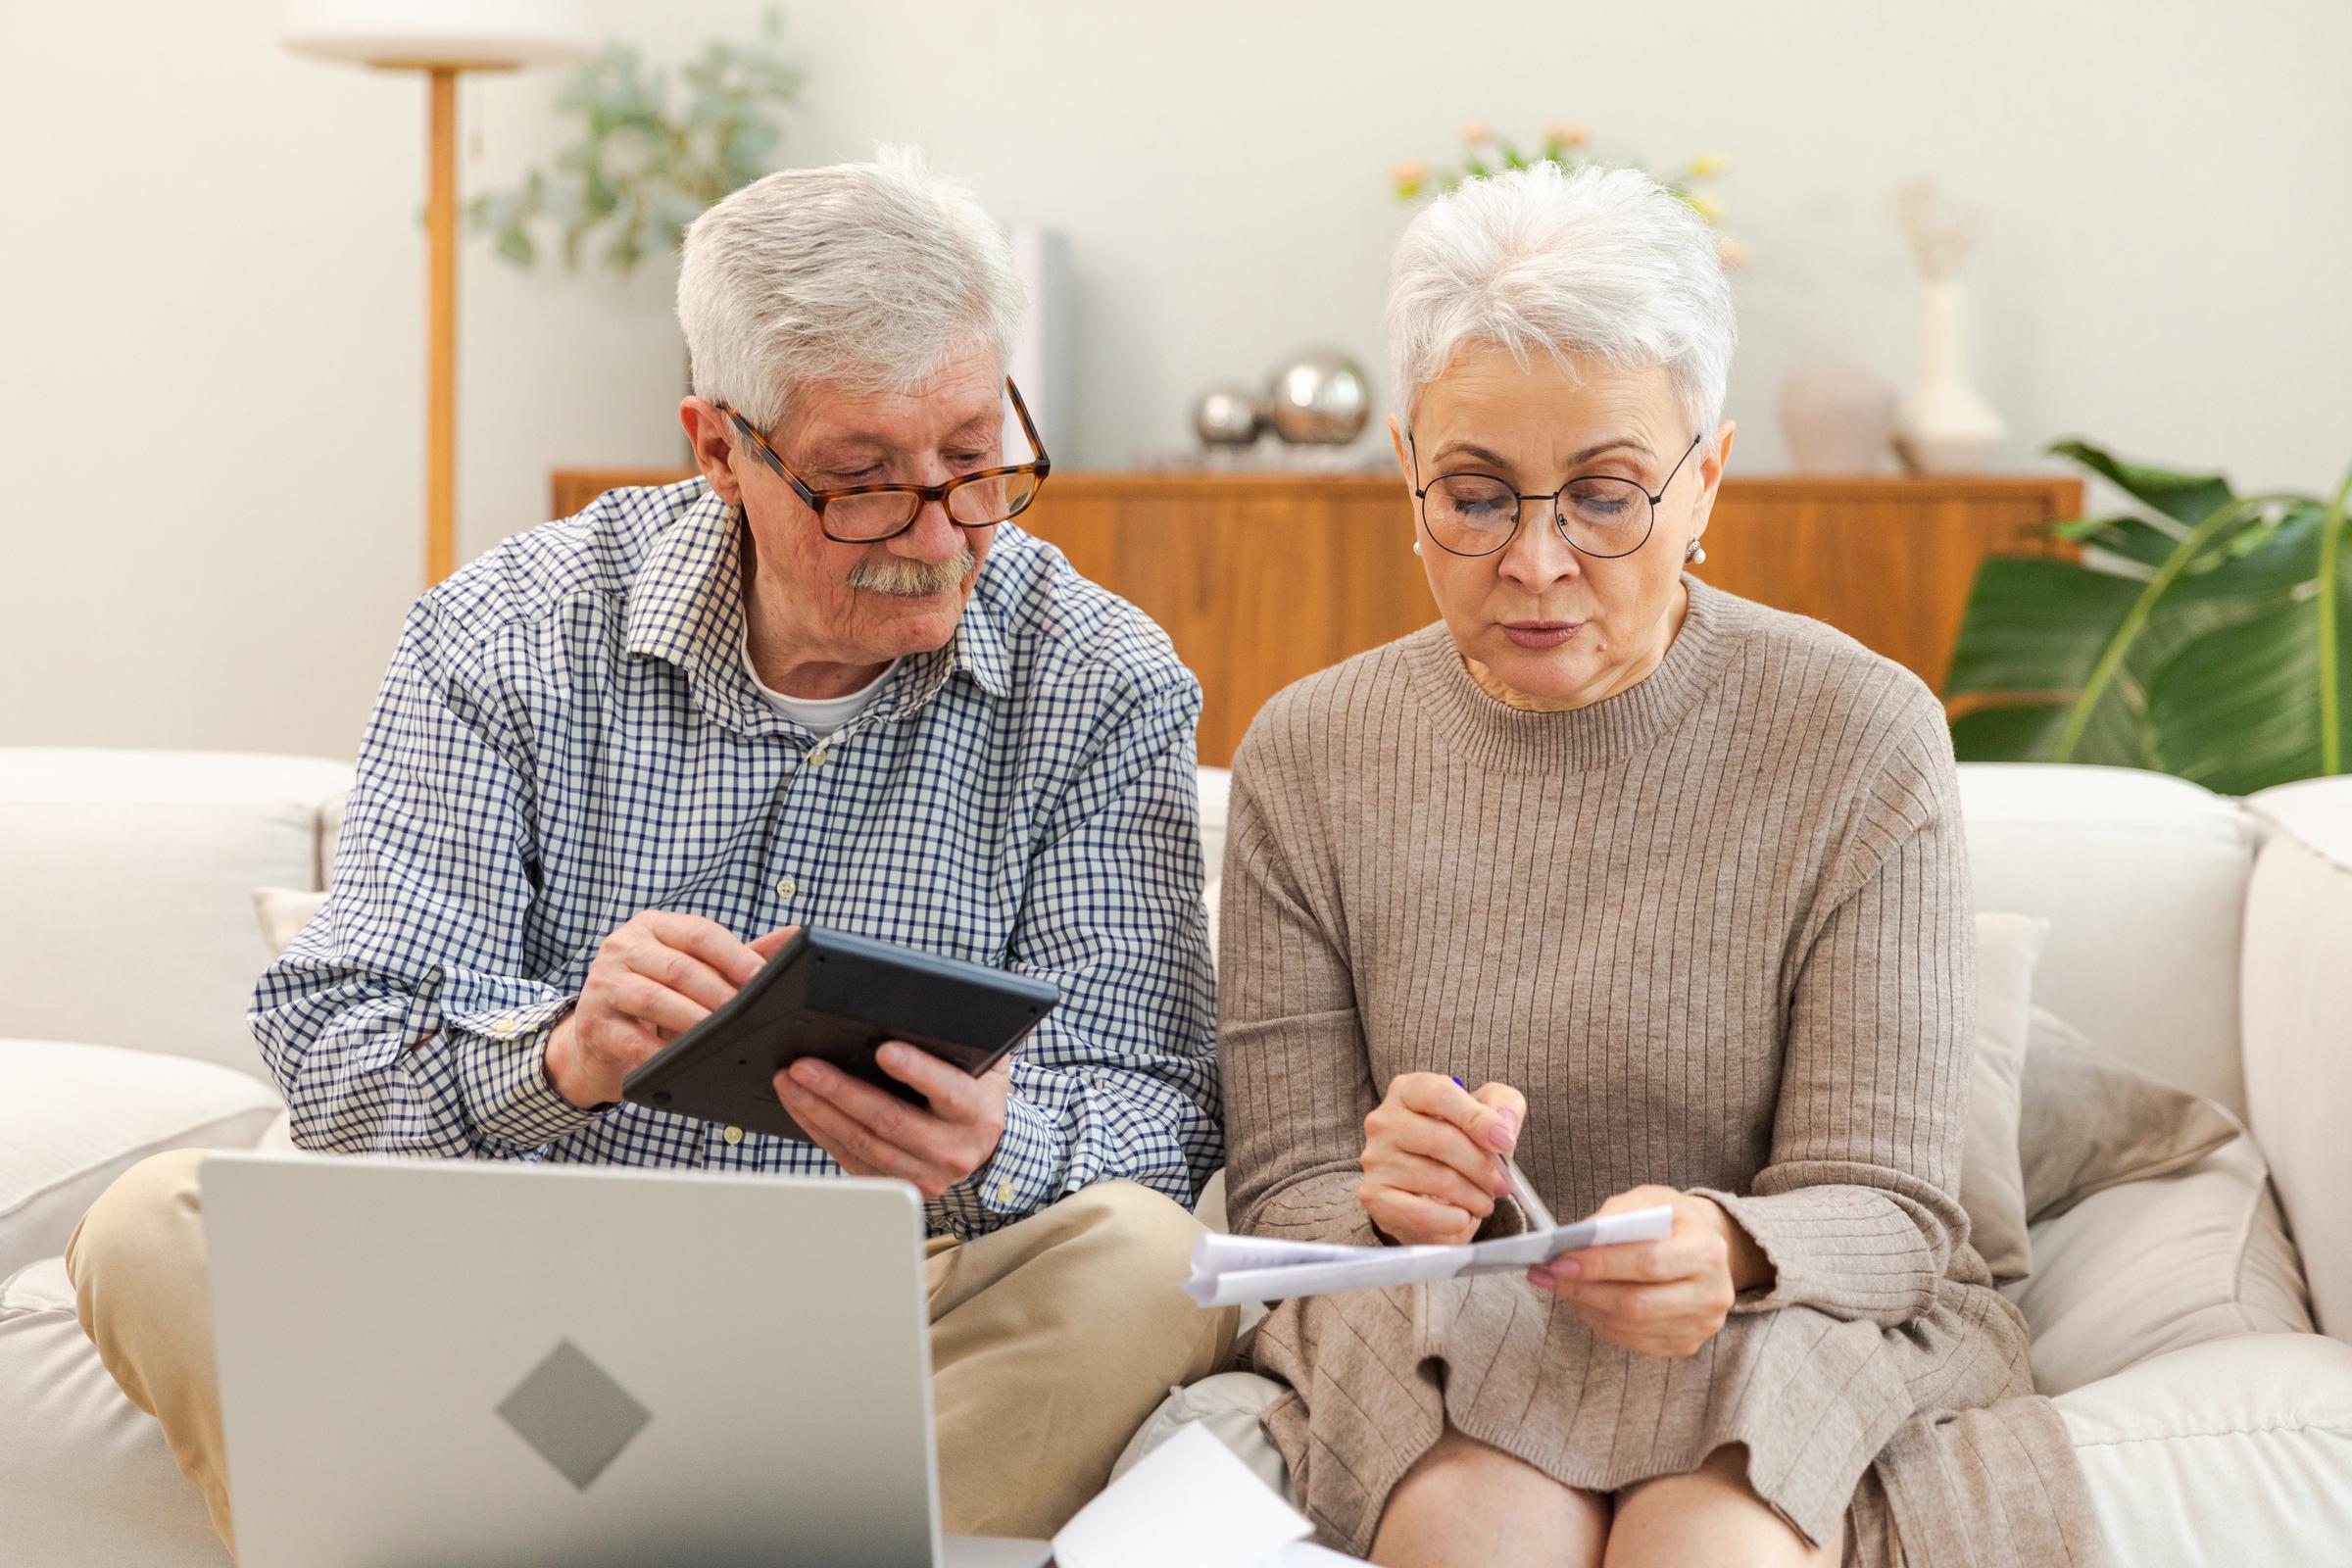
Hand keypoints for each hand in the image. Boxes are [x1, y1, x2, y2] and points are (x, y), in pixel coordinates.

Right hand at [544, 914, 798, 1108]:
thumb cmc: (654, 997)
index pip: (700, 933)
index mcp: (653, 926)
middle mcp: (623, 947)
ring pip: (656, 999)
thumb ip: (739, 955)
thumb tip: (794, 937)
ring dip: (694, 1021)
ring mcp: (603, 983)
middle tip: (749, 1018)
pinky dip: (661, 1052)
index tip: (764, 980)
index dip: (736, 957)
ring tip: (723, 1038)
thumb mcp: (693, 970)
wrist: (596, 1039)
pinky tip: (683, 1062)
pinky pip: (633, 1039)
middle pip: (680, 967)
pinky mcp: (593, 1023)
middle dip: (720, 995)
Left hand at [774, 1044, 1011, 1200]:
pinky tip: (802, 1107)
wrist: (978, 1141)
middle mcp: (952, 1150)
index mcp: (976, 1112)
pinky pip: (849, 1158)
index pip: (947, 1090)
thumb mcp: (980, 1062)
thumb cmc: (972, 1089)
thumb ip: (958, 1043)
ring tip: (790, 1082)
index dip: (916, 1071)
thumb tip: (918, 1012)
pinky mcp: (895, 1185)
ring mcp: (923, 1174)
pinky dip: (819, 1130)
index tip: (884, 1050)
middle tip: (805, 1066)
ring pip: (861, 1143)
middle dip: (840, 1090)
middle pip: (889, 1120)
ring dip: (819, 1111)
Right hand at [1358, 1072, 1527, 1246]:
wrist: (1427, 1192)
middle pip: (1441, 1139)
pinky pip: (1421, 1213)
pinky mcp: (1374, 1196)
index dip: (1476, 1118)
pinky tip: (1463, 1217)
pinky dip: (1453, 1219)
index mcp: (1407, 1091)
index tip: (1506, 1143)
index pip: (1439, 1094)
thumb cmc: (1458, 1143)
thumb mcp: (1487, 1112)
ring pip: (1437, 1179)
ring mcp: (1375, 1159)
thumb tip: (1504, 1127)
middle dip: (1482, 1167)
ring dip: (1474, 1196)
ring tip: (1484, 1201)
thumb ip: (1504, 1106)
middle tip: (1503, 1185)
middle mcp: (1383, 1121)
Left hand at [1525, 1185, 1757, 1358]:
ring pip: (1629, 1327)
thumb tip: (1577, 1240)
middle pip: (1636, 1304)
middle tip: (1547, 1276)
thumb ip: (1615, 1216)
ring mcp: (1701, 1325)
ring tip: (1558, 1286)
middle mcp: (1713, 1293)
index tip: (1559, 1261)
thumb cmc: (1671, 1220)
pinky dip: (1600, 1322)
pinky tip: (1583, 1302)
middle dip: (1583, 1289)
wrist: (1705, 1246)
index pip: (1648, 1263)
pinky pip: (1633, 1341)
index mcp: (1708, 1250)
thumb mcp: (1649, 1200)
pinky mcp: (1685, 1344)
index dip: (1600, 1265)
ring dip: (1585, 1307)